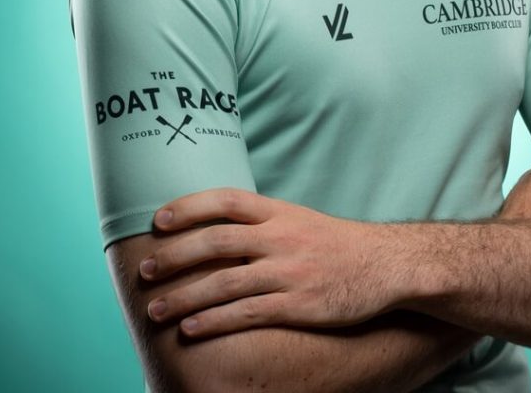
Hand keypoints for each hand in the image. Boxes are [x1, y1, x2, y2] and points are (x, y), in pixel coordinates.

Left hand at [139, 188, 396, 337]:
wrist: (385, 265)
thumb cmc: (337, 245)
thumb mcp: (300, 221)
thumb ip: (263, 223)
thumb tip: (219, 227)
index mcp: (280, 212)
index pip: (227, 200)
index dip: (190, 206)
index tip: (159, 219)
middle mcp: (281, 237)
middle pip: (218, 240)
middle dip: (175, 255)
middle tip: (145, 269)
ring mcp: (289, 272)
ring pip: (225, 282)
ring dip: (185, 296)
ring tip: (155, 308)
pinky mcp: (298, 305)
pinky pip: (247, 313)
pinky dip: (215, 321)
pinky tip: (190, 330)